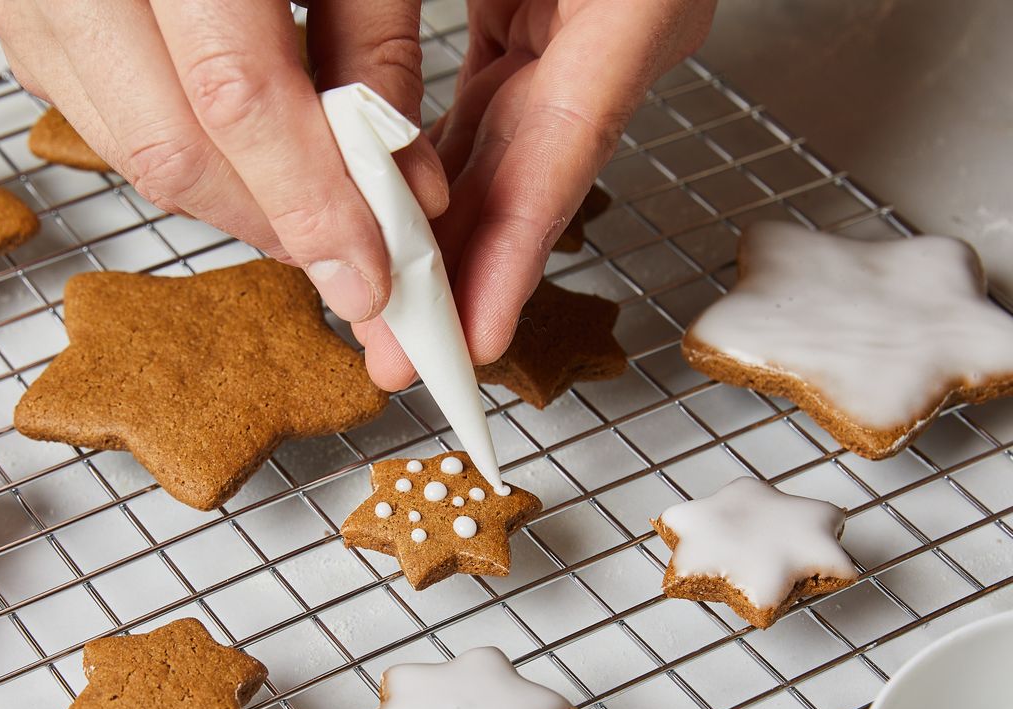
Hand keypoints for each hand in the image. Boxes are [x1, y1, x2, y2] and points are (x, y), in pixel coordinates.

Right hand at [0, 0, 447, 322]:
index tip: (370, 273)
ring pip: (124, 147)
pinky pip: (92, 114)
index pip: (236, 95)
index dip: (311, 201)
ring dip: (227, 200)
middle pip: (170, 148)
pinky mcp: (16, 8)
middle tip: (348, 255)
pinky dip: (176, 151)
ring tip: (304, 209)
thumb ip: (368, 40)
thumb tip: (397, 172)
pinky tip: (236, 152)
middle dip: (271, 223)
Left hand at [354, 0, 715, 389]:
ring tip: (389, 308)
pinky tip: (393, 211)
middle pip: (522, 178)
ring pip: (493, 152)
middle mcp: (612, 35)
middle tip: (407, 355)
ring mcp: (571, 33)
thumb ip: (471, 29)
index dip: (514, 257)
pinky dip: (431, 162)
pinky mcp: (526, 14)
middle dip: (460, 275)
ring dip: (437, 231)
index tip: (475, 340)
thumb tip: (393, 149)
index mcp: (638, 8)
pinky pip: (477, 107)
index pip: (561, 157)